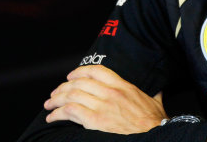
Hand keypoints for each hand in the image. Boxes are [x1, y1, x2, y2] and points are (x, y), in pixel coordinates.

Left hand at [44, 65, 166, 133]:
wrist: (155, 136)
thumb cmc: (155, 122)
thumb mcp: (155, 102)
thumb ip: (153, 93)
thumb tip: (158, 88)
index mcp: (124, 86)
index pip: (97, 71)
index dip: (80, 72)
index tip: (71, 76)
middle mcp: (111, 93)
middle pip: (79, 83)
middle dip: (63, 87)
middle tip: (54, 93)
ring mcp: (102, 106)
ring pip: (72, 95)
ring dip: (56, 99)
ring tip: (48, 105)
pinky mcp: (95, 121)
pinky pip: (70, 112)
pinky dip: (58, 113)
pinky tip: (52, 117)